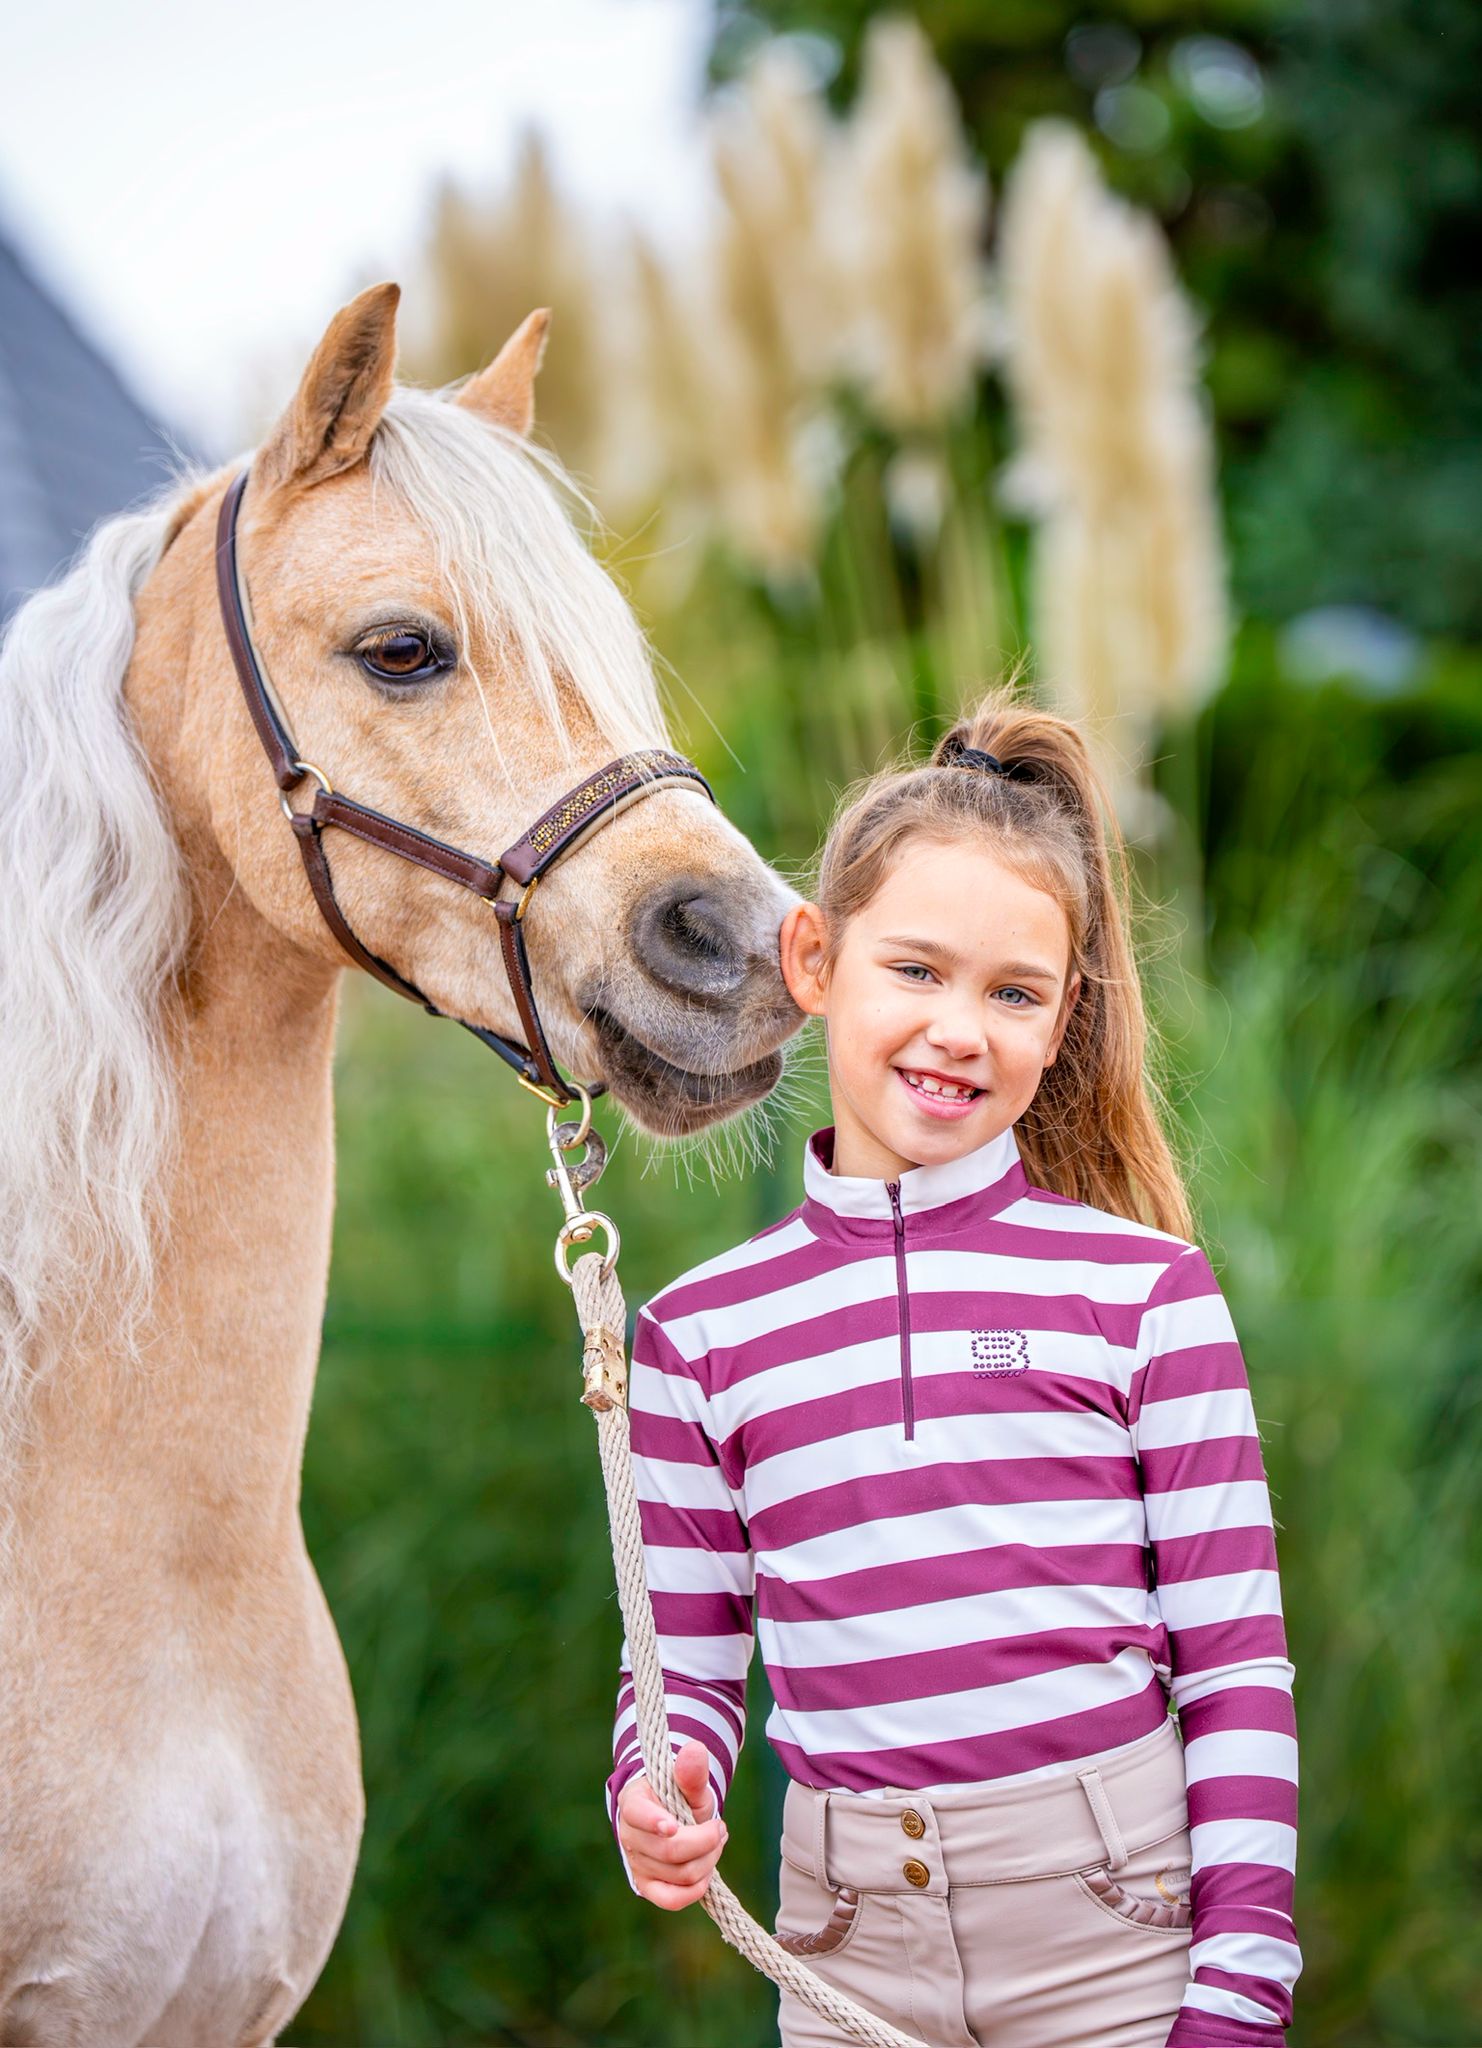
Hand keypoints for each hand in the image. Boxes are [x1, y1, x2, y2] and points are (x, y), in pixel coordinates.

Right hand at [616, 1739, 728, 1908]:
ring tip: (716, 1843)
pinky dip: (694, 1890)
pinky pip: (670, 1899)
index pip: (637, 1814)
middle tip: (721, 1828)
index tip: (675, 1825)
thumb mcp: (687, 1782)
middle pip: (670, 1851)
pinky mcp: (647, 1887)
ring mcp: (636, 1864)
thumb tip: (695, 1749)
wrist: (672, 1819)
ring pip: (679, 1874)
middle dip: (706, 1841)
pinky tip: (707, 1874)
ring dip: (708, 1860)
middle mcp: (629, 1836)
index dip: (655, 1822)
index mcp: (632, 1803)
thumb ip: (691, 1771)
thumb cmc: (678, 1797)